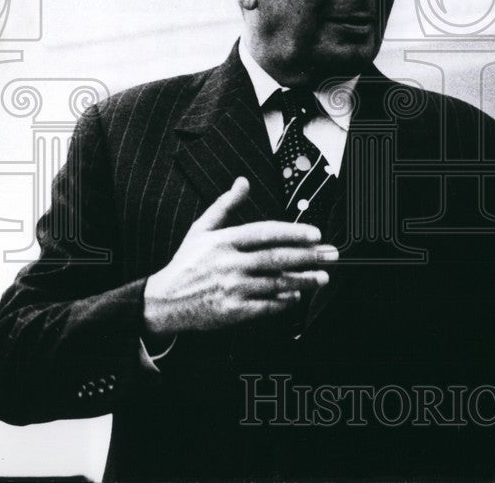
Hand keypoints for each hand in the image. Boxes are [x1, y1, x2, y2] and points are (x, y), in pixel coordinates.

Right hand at [143, 177, 336, 337]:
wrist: (163, 302)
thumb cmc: (187, 263)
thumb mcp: (201, 229)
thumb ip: (225, 205)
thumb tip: (242, 181)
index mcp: (224, 241)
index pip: (265, 233)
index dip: (293, 233)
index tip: (315, 234)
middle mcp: (229, 263)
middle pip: (276, 258)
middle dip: (308, 256)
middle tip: (330, 255)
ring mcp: (230, 288)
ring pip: (275, 283)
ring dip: (303, 280)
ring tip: (322, 277)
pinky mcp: (231, 312)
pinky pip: (265, 306)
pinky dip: (283, 302)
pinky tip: (296, 296)